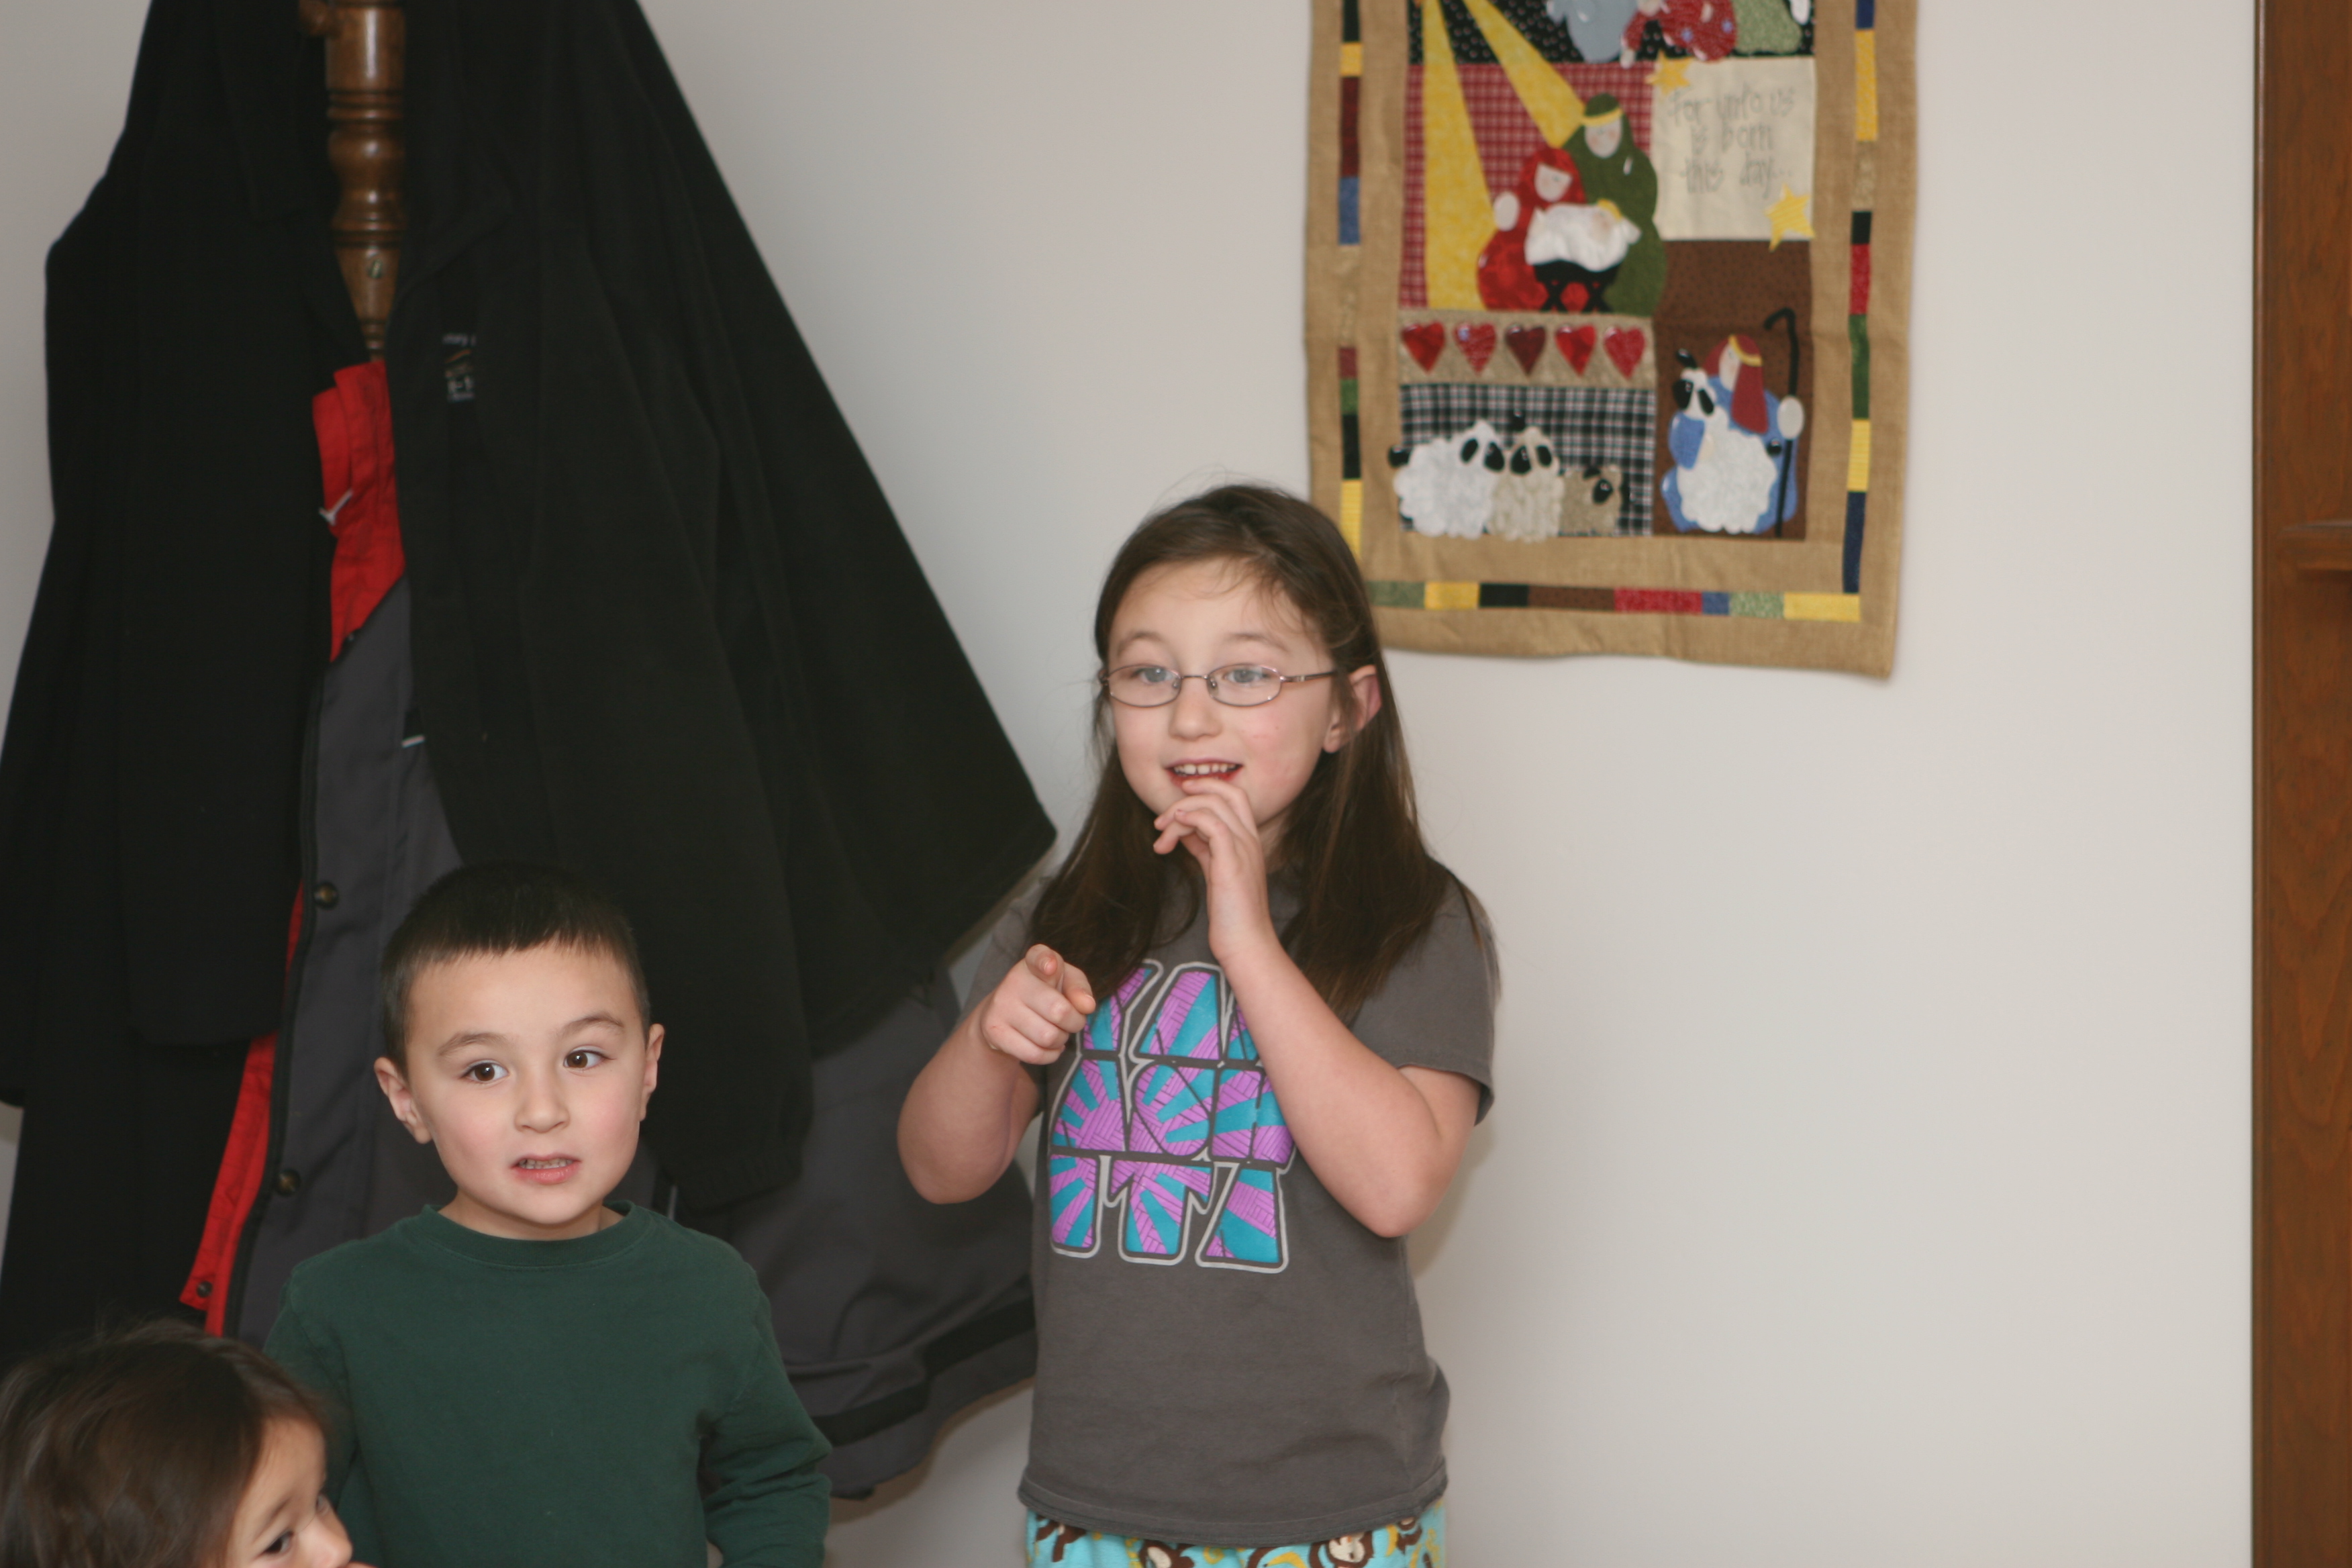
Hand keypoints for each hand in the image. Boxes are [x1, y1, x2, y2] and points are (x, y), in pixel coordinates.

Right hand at [974, 945, 1094, 1064]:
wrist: (1004, 1014)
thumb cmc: (1044, 994)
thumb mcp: (1065, 982)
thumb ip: (1079, 988)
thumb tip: (1087, 1005)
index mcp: (1033, 963)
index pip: (1038, 956)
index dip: (1046, 961)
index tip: (1051, 967)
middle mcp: (1014, 981)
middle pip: (1059, 1011)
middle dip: (1075, 1022)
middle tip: (1071, 1021)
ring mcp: (1001, 1007)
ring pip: (1048, 1037)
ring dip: (1061, 1040)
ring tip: (1055, 1032)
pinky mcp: (995, 1032)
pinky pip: (1034, 1054)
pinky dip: (1049, 1055)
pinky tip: (1047, 1046)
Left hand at [1152, 775, 1278, 961]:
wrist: (1246, 943)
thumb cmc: (1232, 916)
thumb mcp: (1216, 873)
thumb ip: (1203, 848)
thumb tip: (1184, 831)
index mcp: (1249, 841)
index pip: (1234, 796)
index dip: (1206, 789)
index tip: (1178, 800)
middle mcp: (1250, 839)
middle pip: (1227, 791)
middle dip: (1192, 792)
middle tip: (1162, 818)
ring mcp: (1244, 848)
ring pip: (1214, 805)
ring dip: (1179, 814)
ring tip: (1161, 838)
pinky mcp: (1233, 862)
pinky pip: (1212, 823)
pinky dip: (1190, 819)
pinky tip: (1172, 831)